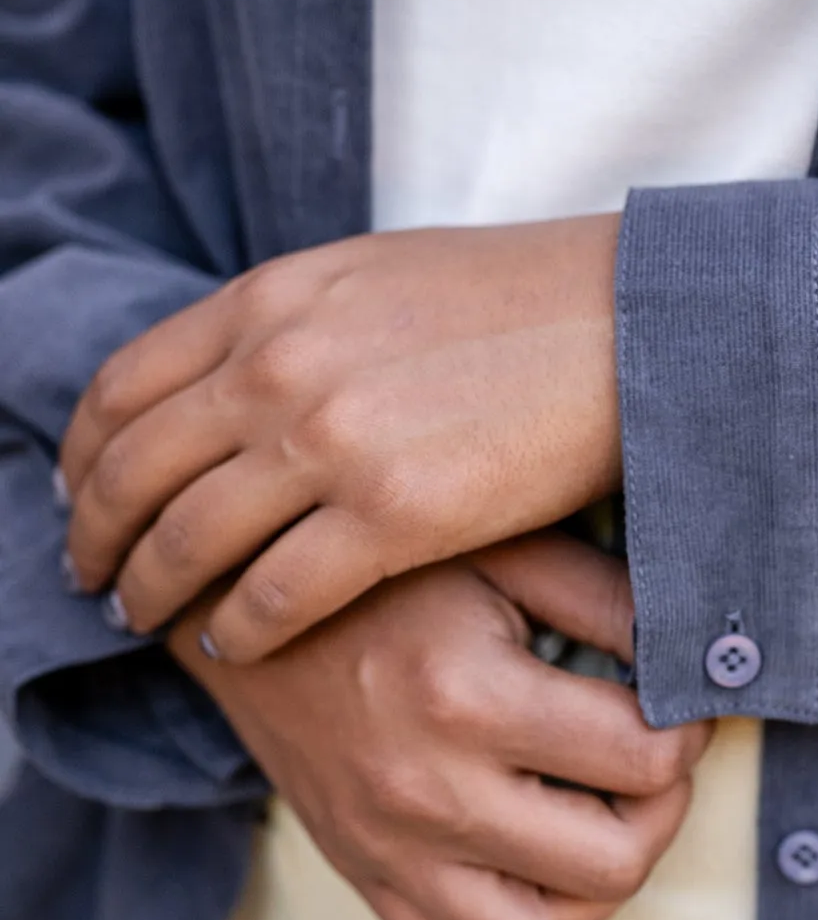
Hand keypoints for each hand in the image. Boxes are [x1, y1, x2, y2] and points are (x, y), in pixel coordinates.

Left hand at [61, 217, 620, 660]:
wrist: (635, 322)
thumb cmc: (521, 300)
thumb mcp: (376, 277)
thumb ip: (291, 321)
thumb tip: (237, 372)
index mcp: (271, 297)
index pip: (123, 387)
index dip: (84, 455)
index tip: (81, 495)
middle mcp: (279, 364)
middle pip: (135, 471)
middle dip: (98, 536)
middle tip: (93, 577)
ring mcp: (332, 440)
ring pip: (191, 540)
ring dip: (154, 591)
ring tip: (148, 620)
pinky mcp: (395, 515)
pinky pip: (277, 593)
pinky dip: (242, 627)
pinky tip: (238, 643)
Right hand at [170, 534, 709, 919]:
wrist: (237, 605)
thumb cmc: (387, 566)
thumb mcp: (504, 549)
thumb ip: (614, 600)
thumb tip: (711, 656)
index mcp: (466, 697)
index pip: (644, 759)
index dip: (688, 729)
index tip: (677, 697)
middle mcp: (426, 792)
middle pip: (614, 861)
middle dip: (662, 808)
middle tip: (654, 755)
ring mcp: (387, 849)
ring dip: (599, 878)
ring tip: (606, 810)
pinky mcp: (361, 876)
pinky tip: (543, 859)